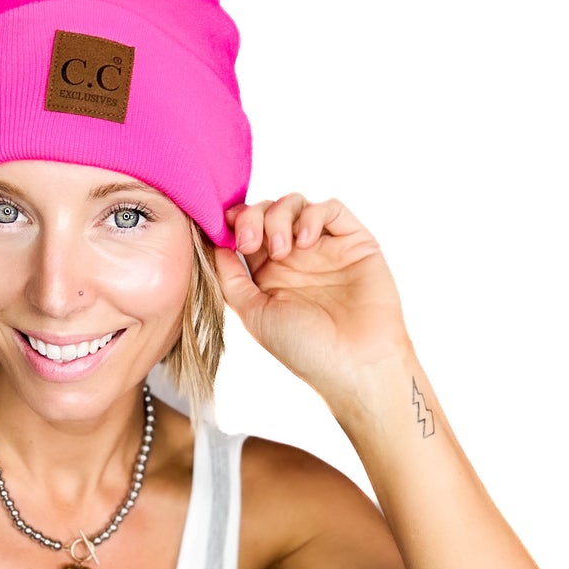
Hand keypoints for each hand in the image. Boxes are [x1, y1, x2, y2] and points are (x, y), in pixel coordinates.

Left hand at [211, 194, 414, 401]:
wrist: (355, 364)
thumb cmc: (303, 348)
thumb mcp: (253, 314)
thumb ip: (230, 278)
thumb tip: (213, 243)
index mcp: (269, 274)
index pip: (246, 231)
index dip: (234, 223)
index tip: (226, 233)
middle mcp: (296, 257)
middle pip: (267, 211)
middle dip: (253, 217)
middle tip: (251, 243)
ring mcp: (325, 247)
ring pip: (295, 203)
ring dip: (280, 216)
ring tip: (283, 250)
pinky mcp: (355, 242)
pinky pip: (331, 208)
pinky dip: (312, 215)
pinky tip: (306, 242)